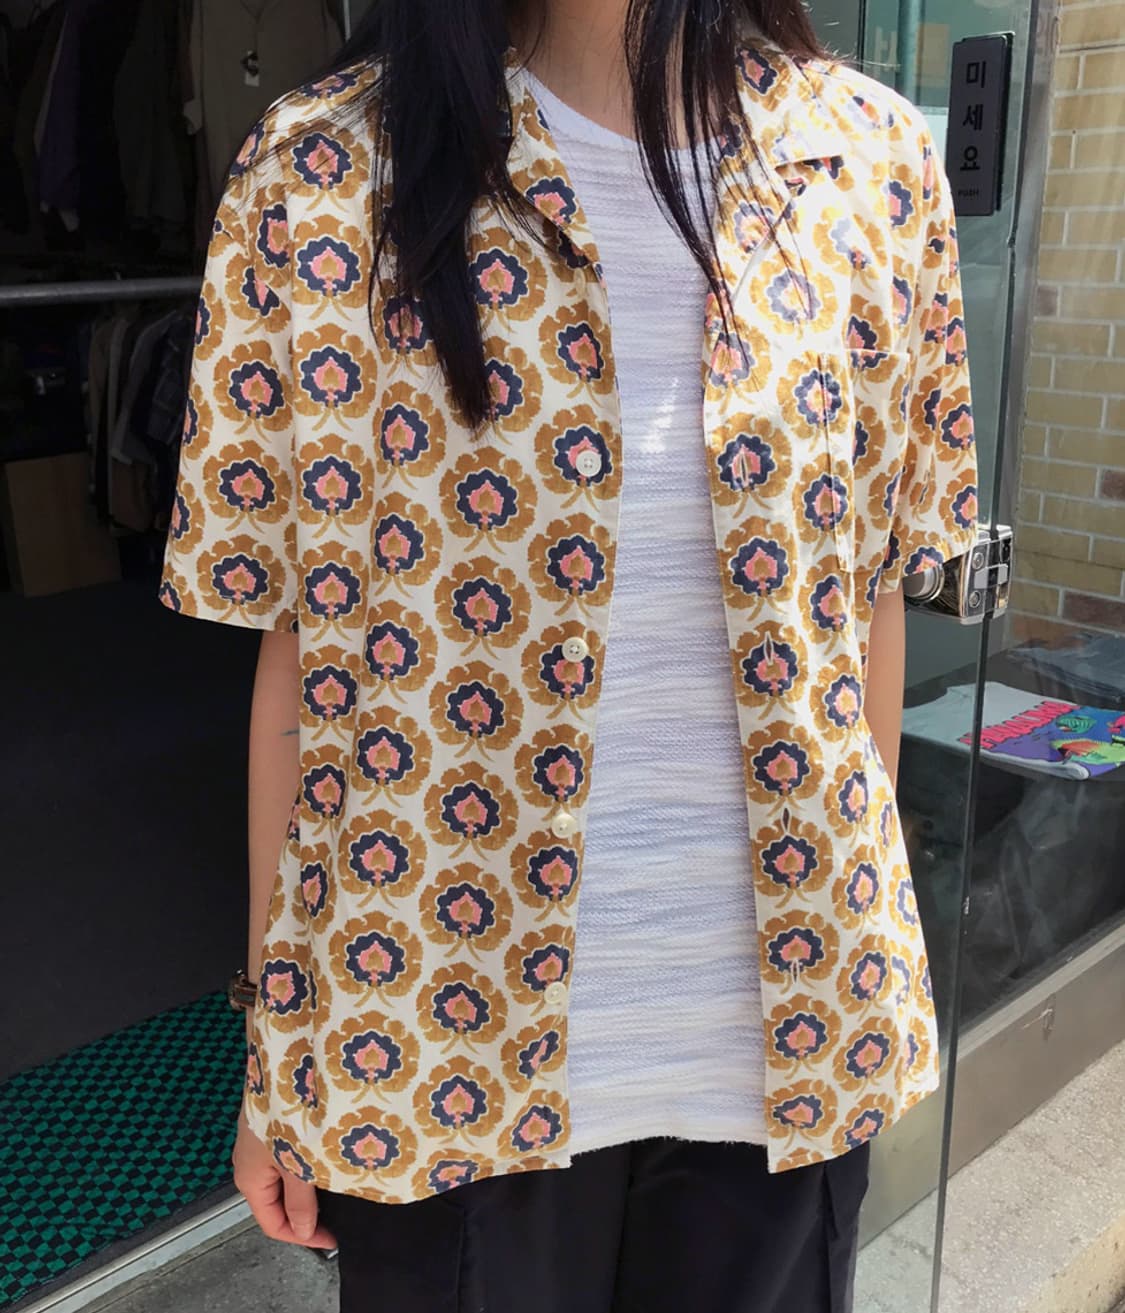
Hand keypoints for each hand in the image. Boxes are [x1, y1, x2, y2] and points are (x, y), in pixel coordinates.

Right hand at [232, 1108, 337, 1249]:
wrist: (281, 1064)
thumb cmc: (285, 1115)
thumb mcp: (296, 1164)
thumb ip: (301, 1202)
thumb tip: (302, 1231)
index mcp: (249, 1180)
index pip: (272, 1224)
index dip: (302, 1237)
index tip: (332, 1238)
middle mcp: (250, 1163)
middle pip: (276, 1203)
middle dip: (304, 1214)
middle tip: (336, 1217)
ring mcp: (260, 1141)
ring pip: (283, 1179)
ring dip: (307, 1189)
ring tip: (335, 1191)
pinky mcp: (272, 1123)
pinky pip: (287, 1157)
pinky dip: (304, 1166)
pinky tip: (324, 1161)